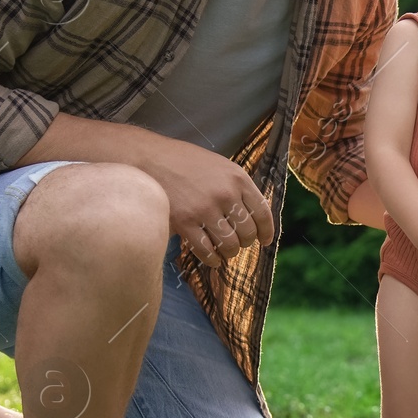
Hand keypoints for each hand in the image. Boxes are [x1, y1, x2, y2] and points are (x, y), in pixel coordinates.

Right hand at [133, 138, 273, 265]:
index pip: (262, 212)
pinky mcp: (184, 222)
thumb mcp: (220, 166)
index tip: (265, 241)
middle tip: (239, 244)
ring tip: (226, 252)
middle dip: (246, 243)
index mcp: (238, 178)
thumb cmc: (186, 161)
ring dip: (230, 252)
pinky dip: (212, 259)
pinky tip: (212, 259)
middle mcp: (225, 194)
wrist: (150, 157)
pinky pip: (206, 250)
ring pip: (229, 244)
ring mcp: (205, 209)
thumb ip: (238, 187)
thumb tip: (254, 214)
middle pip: (247, 232)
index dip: (267, 231)